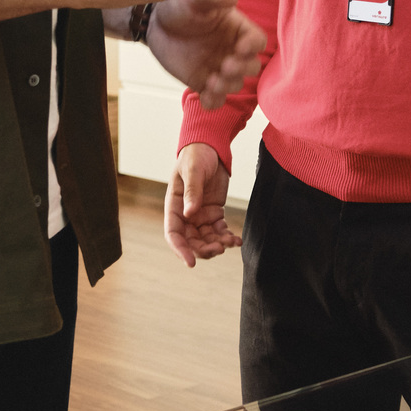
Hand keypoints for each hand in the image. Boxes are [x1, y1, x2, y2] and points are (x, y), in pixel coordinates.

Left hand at [147, 0, 266, 111]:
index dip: (253, 46)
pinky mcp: (202, 83)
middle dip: (242, 69)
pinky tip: (205, 95)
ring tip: (212, 82)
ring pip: (235, 85)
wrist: (156, 24)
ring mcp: (219, 69)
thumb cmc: (179, 7)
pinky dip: (213, 101)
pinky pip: (215, 99)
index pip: (257, 40)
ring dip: (228, 86)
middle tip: (226, 66)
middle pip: (252, 66)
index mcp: (237, 29)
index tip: (241, 47)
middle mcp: (232, 51)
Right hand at [167, 142, 238, 266]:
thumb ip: (192, 191)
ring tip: (232, 242)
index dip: (180, 250)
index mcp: (174, 206)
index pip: (173, 234)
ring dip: (218, 244)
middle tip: (219, 249)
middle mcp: (186, 215)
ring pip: (206, 239)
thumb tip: (190, 213)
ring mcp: (200, 216)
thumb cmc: (195, 156)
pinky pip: (219, 231)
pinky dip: (227, 237)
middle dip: (204, 249)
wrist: (210, 148)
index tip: (191, 262)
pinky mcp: (214, 213)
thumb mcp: (193, 171)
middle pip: (191, 241)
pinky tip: (237, 239)